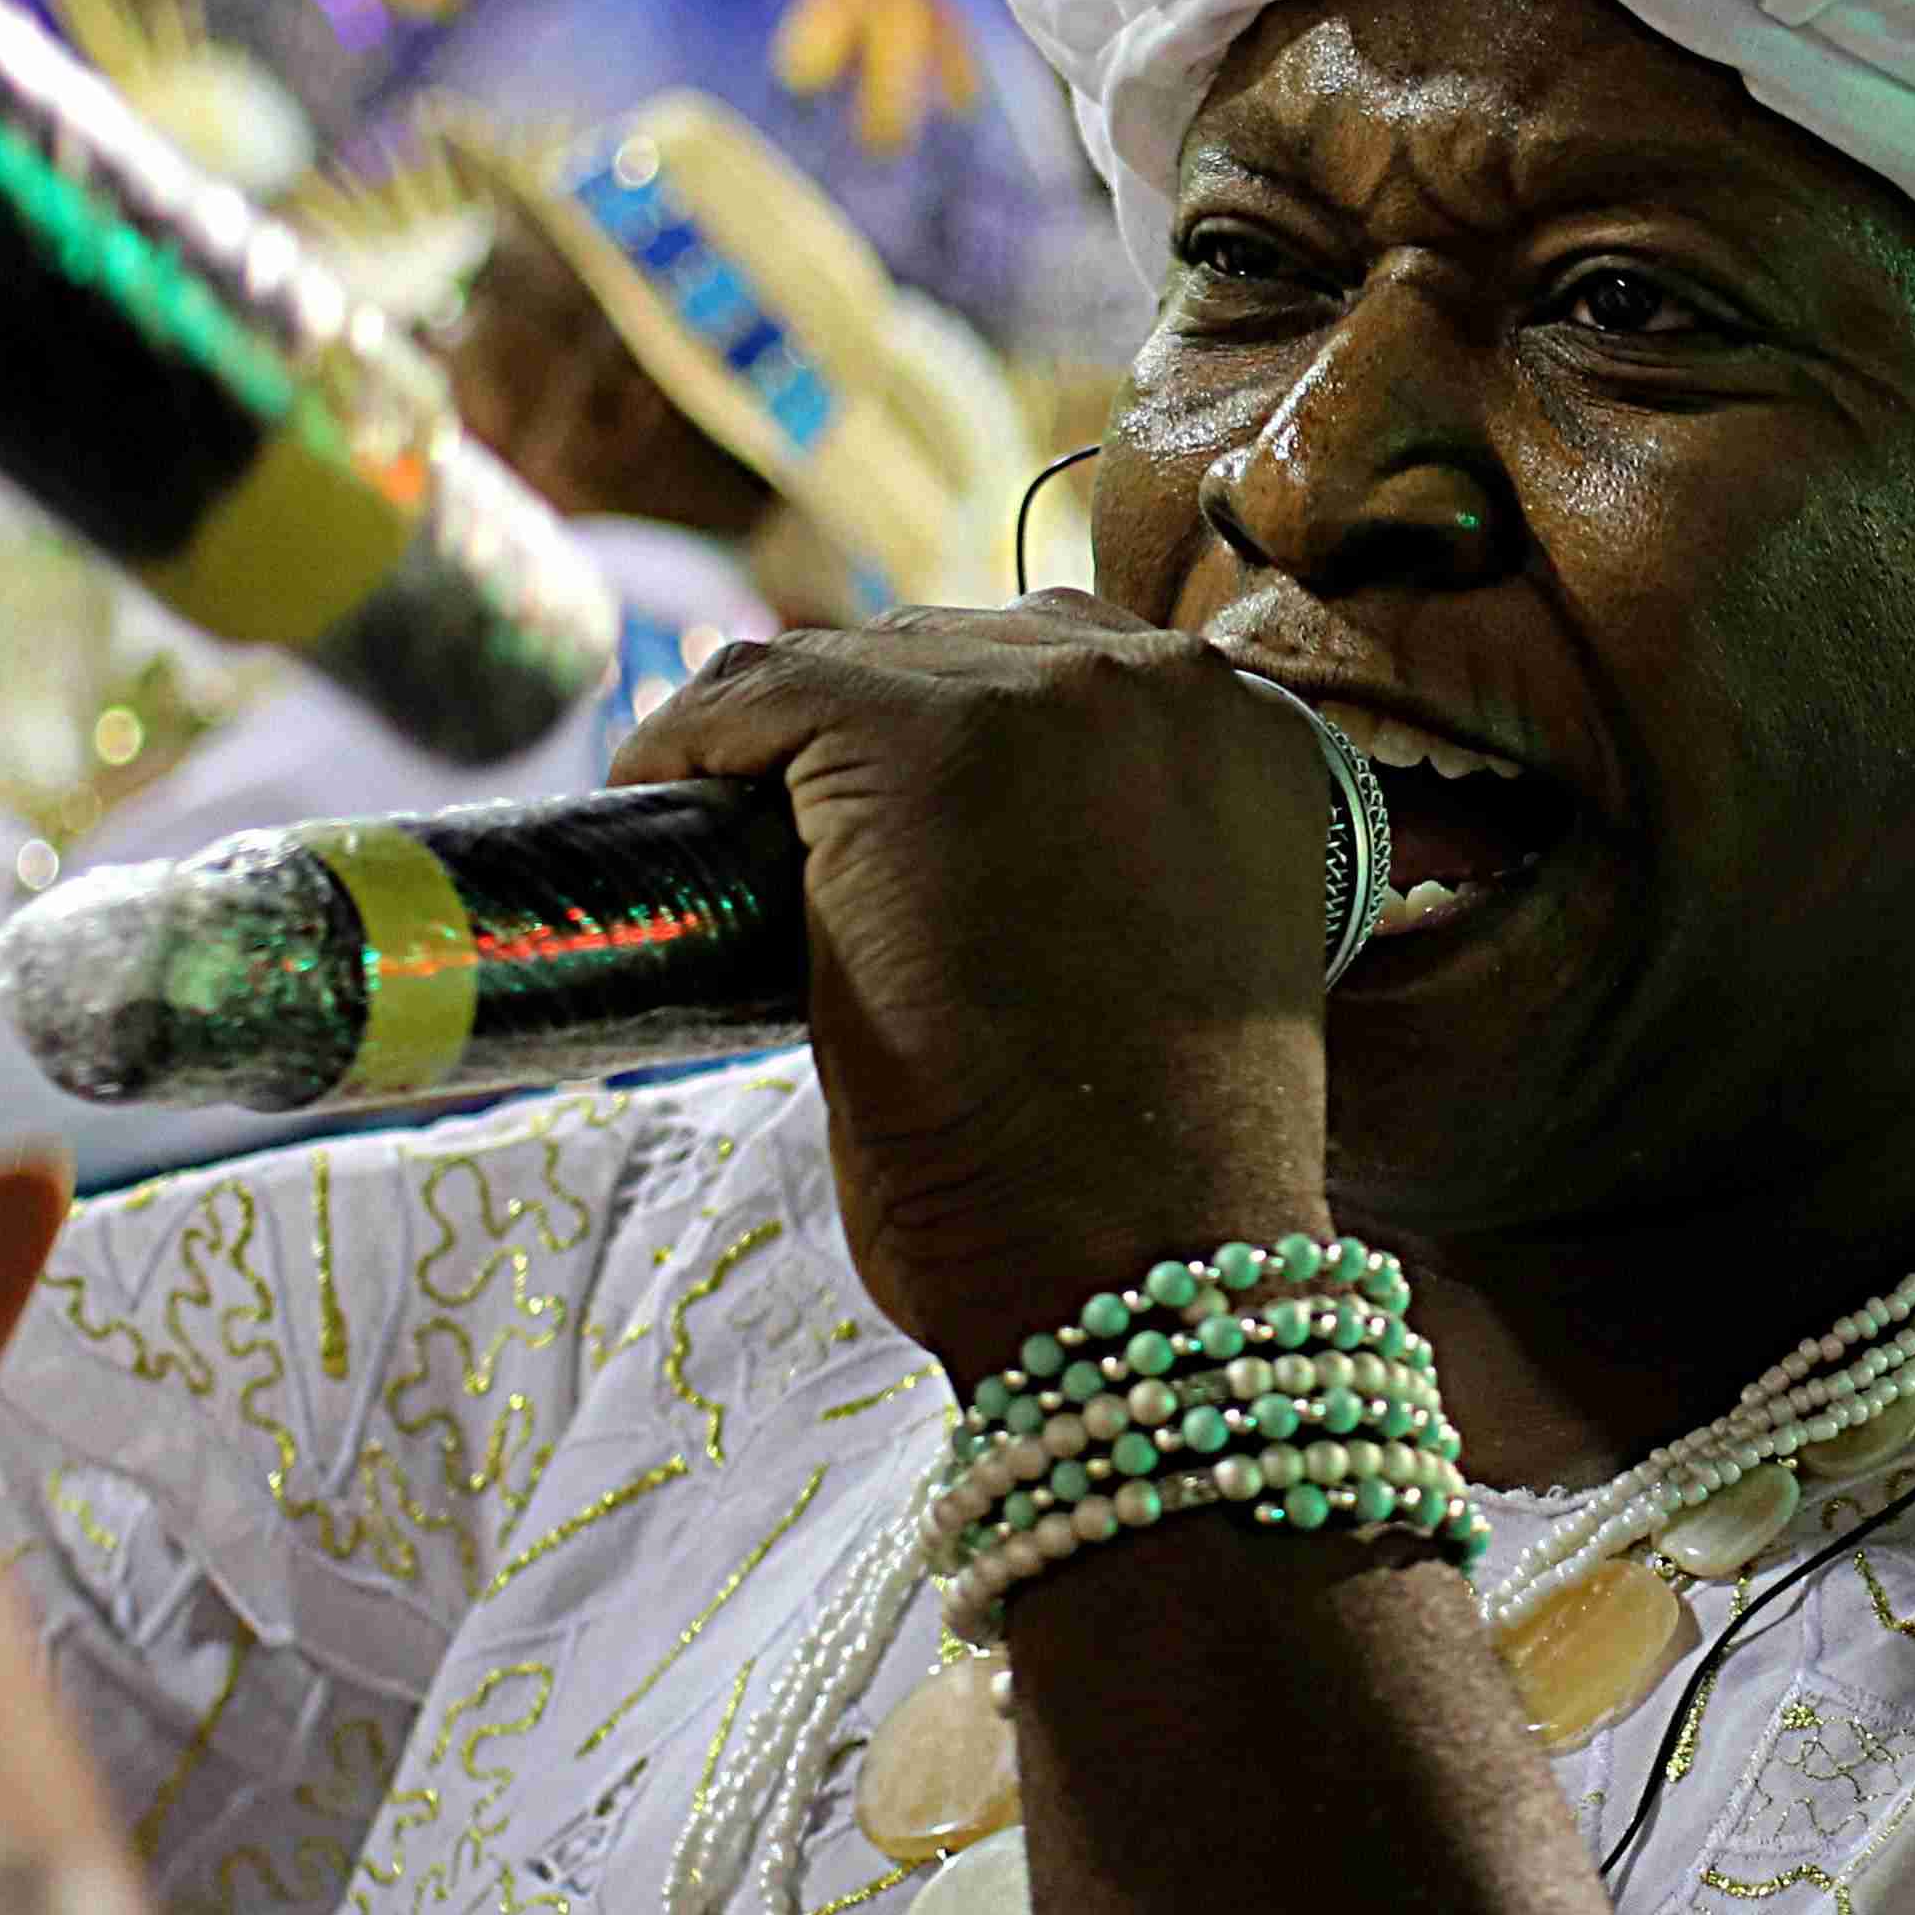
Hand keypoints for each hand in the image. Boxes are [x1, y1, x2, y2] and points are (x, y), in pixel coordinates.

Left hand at [615, 600, 1332, 1372]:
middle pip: (959, 648)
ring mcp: (1047, 700)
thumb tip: (948, 837)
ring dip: (778, 741)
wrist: (1137, 1267)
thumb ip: (1115, 860)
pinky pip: (757, 690)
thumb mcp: (1171, 963)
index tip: (874, 809)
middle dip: (864, 730)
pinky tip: (654, 797)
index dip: (958, 729)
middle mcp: (1174, 686)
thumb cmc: (1144, 1180)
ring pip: (854, 664)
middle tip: (783, 835)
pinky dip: (687, 740)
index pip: (1070, 670)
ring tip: (714, 826)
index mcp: (1260, 740)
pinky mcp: (915, 739)